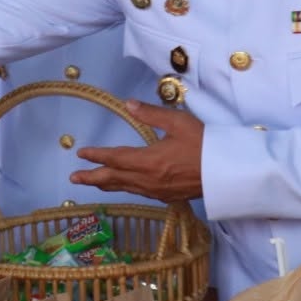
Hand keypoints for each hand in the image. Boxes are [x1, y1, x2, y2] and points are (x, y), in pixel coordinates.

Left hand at [72, 101, 204, 201]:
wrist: (226, 173)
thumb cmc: (204, 144)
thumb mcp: (178, 122)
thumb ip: (150, 114)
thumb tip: (127, 104)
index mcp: (148, 160)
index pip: (114, 157)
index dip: (96, 155)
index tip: (81, 153)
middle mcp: (148, 179)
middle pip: (113, 178)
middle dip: (91, 177)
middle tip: (73, 178)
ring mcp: (157, 190)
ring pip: (124, 187)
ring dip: (106, 184)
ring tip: (92, 182)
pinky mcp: (166, 196)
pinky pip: (138, 192)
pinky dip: (125, 188)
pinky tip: (124, 185)